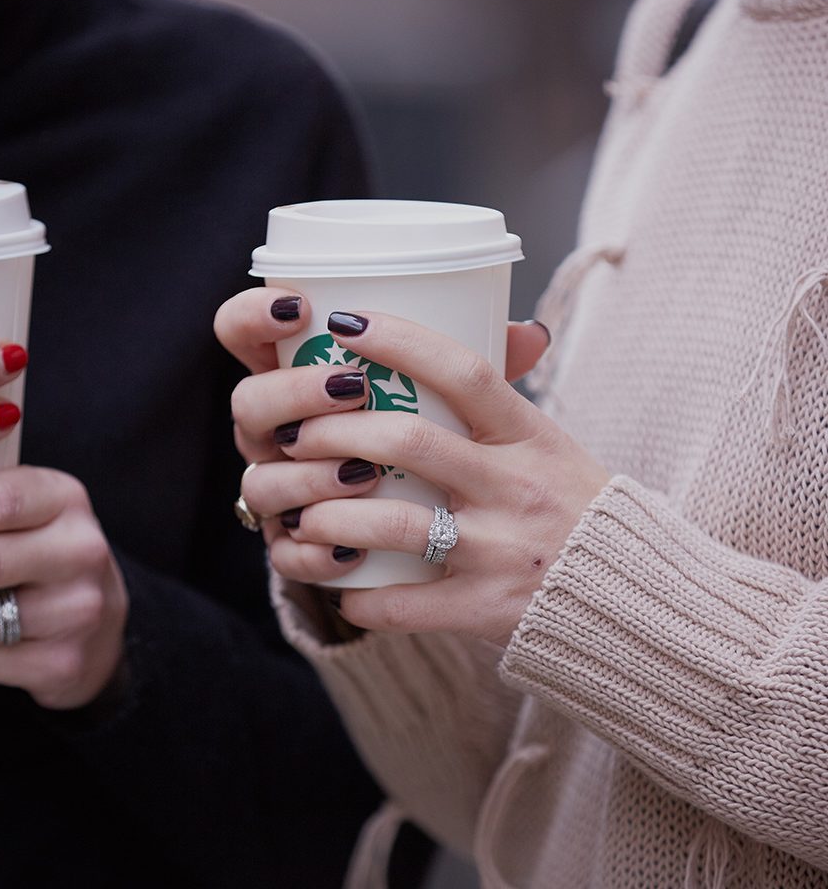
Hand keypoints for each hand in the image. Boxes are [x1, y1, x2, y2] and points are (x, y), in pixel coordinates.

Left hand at [216, 290, 605, 645]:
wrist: (635, 595)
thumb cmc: (575, 505)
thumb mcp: (551, 442)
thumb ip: (505, 398)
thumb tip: (501, 325)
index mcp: (531, 435)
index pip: (463, 371)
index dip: (399, 341)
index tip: (345, 323)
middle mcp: (515, 487)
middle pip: (408, 443)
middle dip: (334, 434)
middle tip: (296, 434)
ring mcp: (501, 550)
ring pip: (394, 525)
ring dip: (330, 516)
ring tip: (301, 513)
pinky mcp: (486, 608)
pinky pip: (404, 605)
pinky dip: (360, 598)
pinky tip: (338, 584)